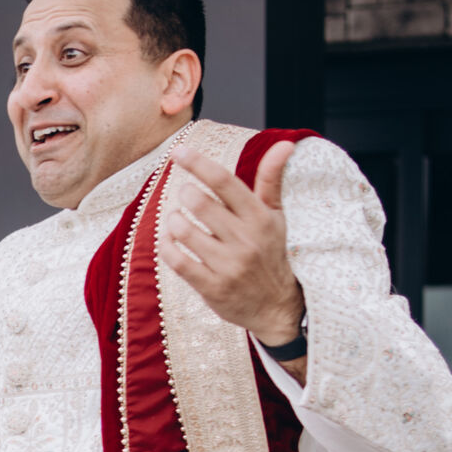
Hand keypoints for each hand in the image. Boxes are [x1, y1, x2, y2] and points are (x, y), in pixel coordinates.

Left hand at [158, 139, 304, 355]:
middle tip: (185, 195)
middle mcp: (245, 240)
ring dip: (172, 220)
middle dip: (185, 193)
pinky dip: (167, 247)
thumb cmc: (271, 253)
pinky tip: (170, 240)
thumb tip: (284, 144)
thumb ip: (271, 179)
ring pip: (184, 231)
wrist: (277, 307)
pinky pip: (178, 262)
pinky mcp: (212, 287)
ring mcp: (228, 265)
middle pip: (200, 203)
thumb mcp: (276, 216)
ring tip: (177, 219)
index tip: (179, 151)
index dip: (198, 163)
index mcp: (260, 217)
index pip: (225, 182)